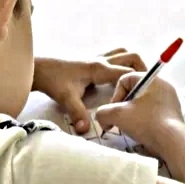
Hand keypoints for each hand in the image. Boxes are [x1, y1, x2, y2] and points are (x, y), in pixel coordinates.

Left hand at [32, 48, 146, 133]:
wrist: (38, 68)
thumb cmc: (53, 80)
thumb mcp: (66, 98)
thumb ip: (78, 114)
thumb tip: (86, 130)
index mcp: (100, 68)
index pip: (127, 72)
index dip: (138, 82)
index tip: (145, 94)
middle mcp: (102, 59)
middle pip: (131, 56)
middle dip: (142, 68)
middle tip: (146, 85)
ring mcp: (98, 57)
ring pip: (124, 53)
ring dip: (132, 63)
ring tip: (135, 80)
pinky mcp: (93, 59)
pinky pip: (115, 56)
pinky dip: (122, 63)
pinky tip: (118, 79)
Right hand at [95, 72, 183, 150]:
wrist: (173, 141)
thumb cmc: (145, 122)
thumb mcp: (117, 115)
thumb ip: (102, 112)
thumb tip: (103, 118)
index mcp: (152, 79)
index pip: (125, 79)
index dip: (115, 95)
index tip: (115, 111)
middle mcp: (163, 85)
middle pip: (134, 91)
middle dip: (122, 107)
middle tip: (119, 121)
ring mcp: (170, 99)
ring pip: (143, 102)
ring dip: (132, 114)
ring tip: (130, 128)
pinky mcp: (173, 112)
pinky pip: (153, 111)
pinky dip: (144, 119)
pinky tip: (142, 132)